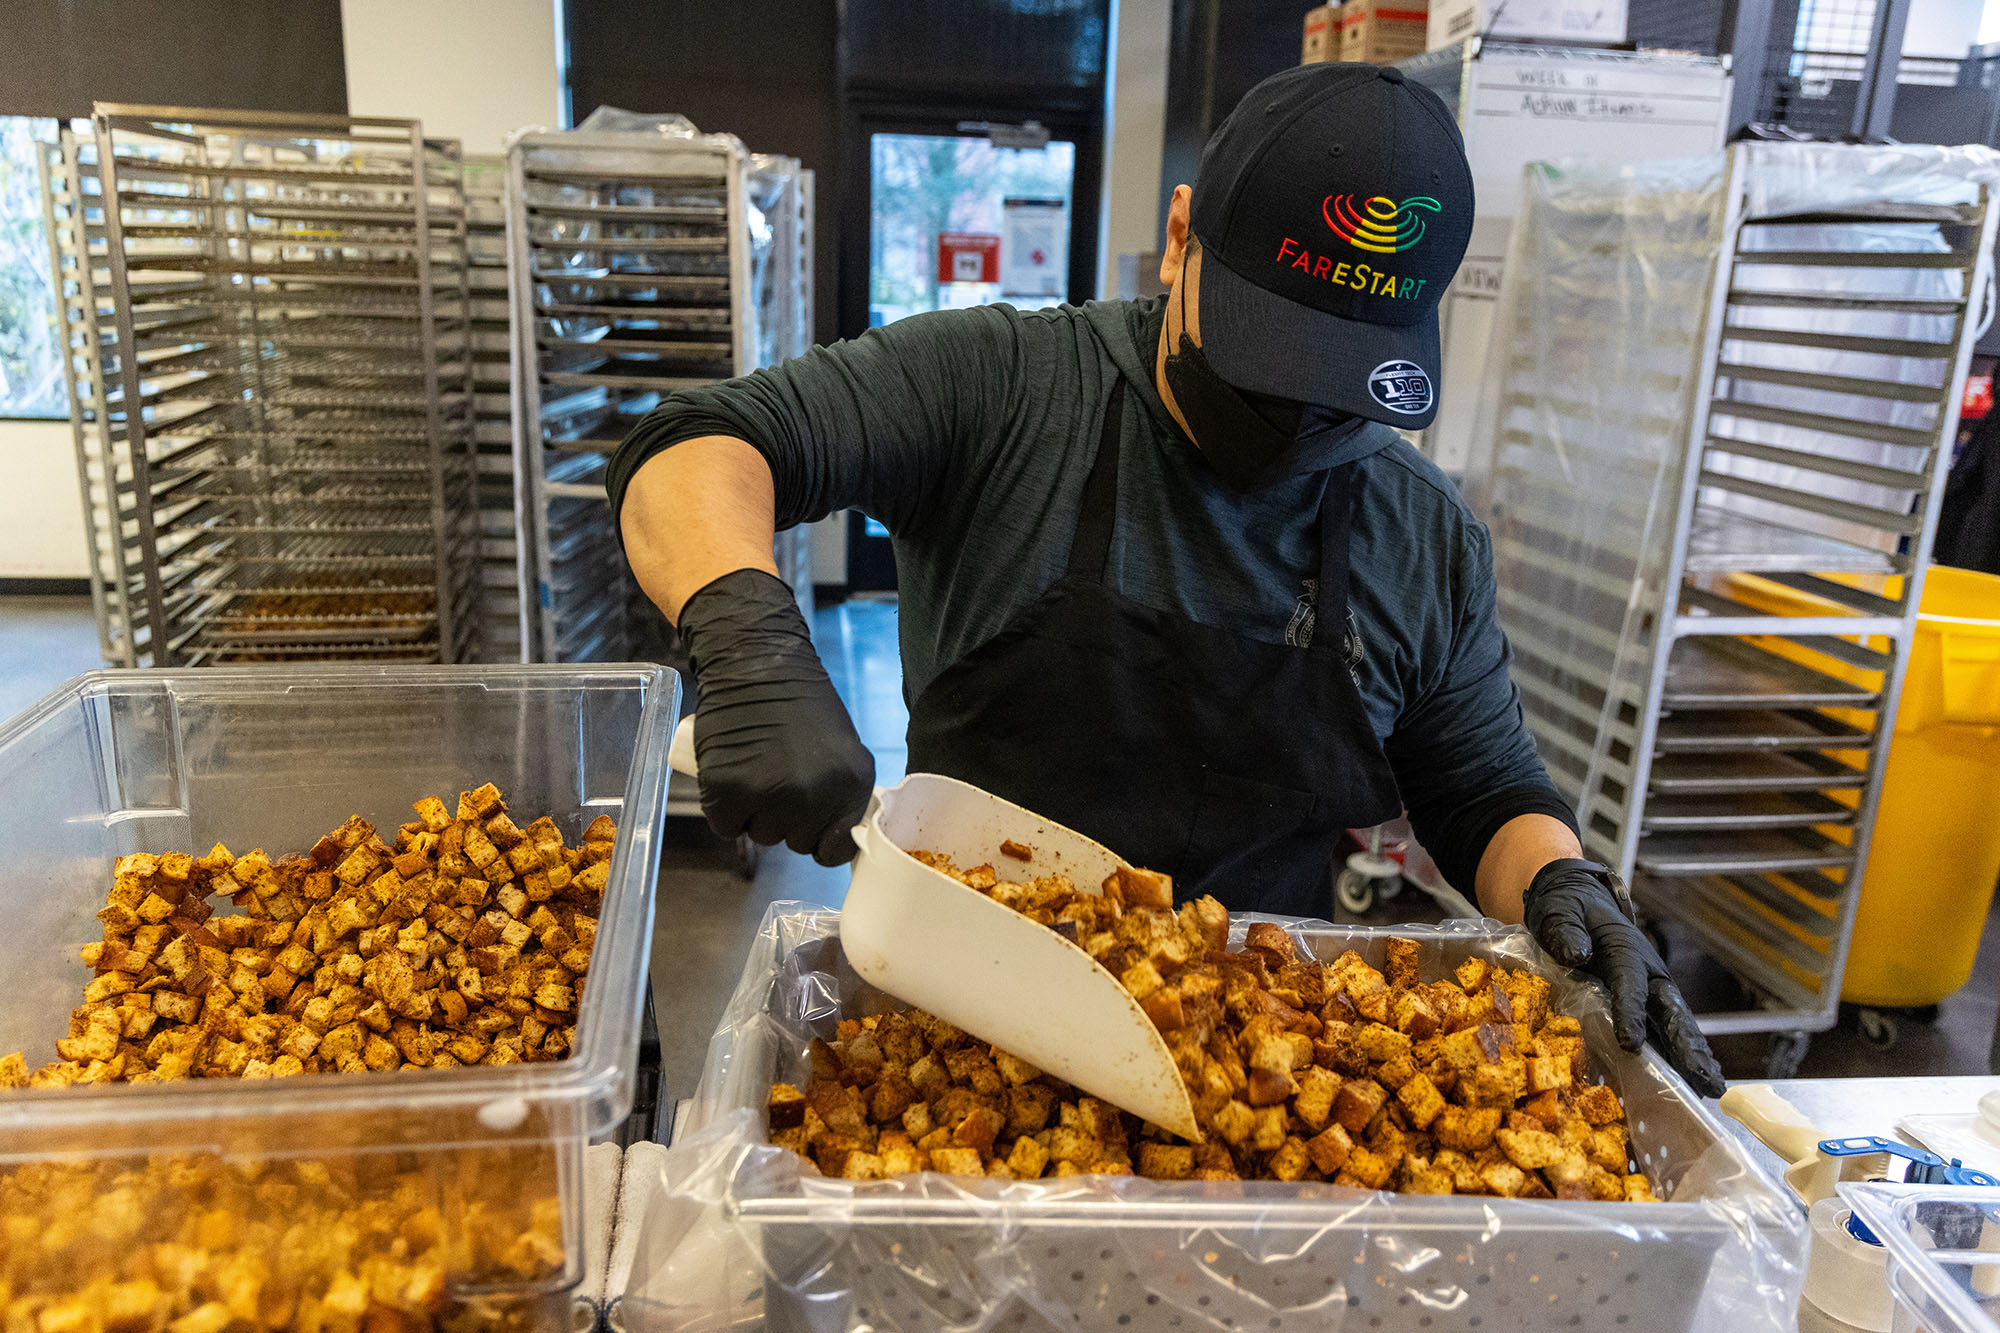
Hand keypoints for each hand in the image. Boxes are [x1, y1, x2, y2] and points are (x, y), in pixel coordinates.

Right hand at [675, 569, 874, 865]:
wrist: (756, 663)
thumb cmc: (799, 703)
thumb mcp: (842, 748)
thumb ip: (843, 792)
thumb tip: (837, 834)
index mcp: (850, 785)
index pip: (836, 849)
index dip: (819, 838)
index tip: (807, 822)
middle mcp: (814, 796)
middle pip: (794, 843)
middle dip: (785, 819)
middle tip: (775, 776)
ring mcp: (769, 797)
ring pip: (760, 836)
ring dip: (754, 814)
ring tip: (754, 770)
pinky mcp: (727, 793)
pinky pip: (726, 826)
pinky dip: (724, 809)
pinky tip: (731, 776)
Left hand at [1523, 859, 1724, 1096]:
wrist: (1576, 904)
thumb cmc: (1567, 910)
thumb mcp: (1559, 911)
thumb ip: (1566, 931)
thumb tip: (1576, 953)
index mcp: (1626, 951)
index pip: (1631, 984)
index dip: (1632, 1012)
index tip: (1630, 1043)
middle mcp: (1648, 975)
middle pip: (1671, 1012)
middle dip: (1688, 1046)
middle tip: (1705, 1079)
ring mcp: (1651, 993)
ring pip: (1675, 1028)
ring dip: (1692, 1058)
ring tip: (1709, 1090)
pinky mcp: (1645, 1007)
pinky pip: (1662, 1035)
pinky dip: (1675, 1060)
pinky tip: (1688, 1087)